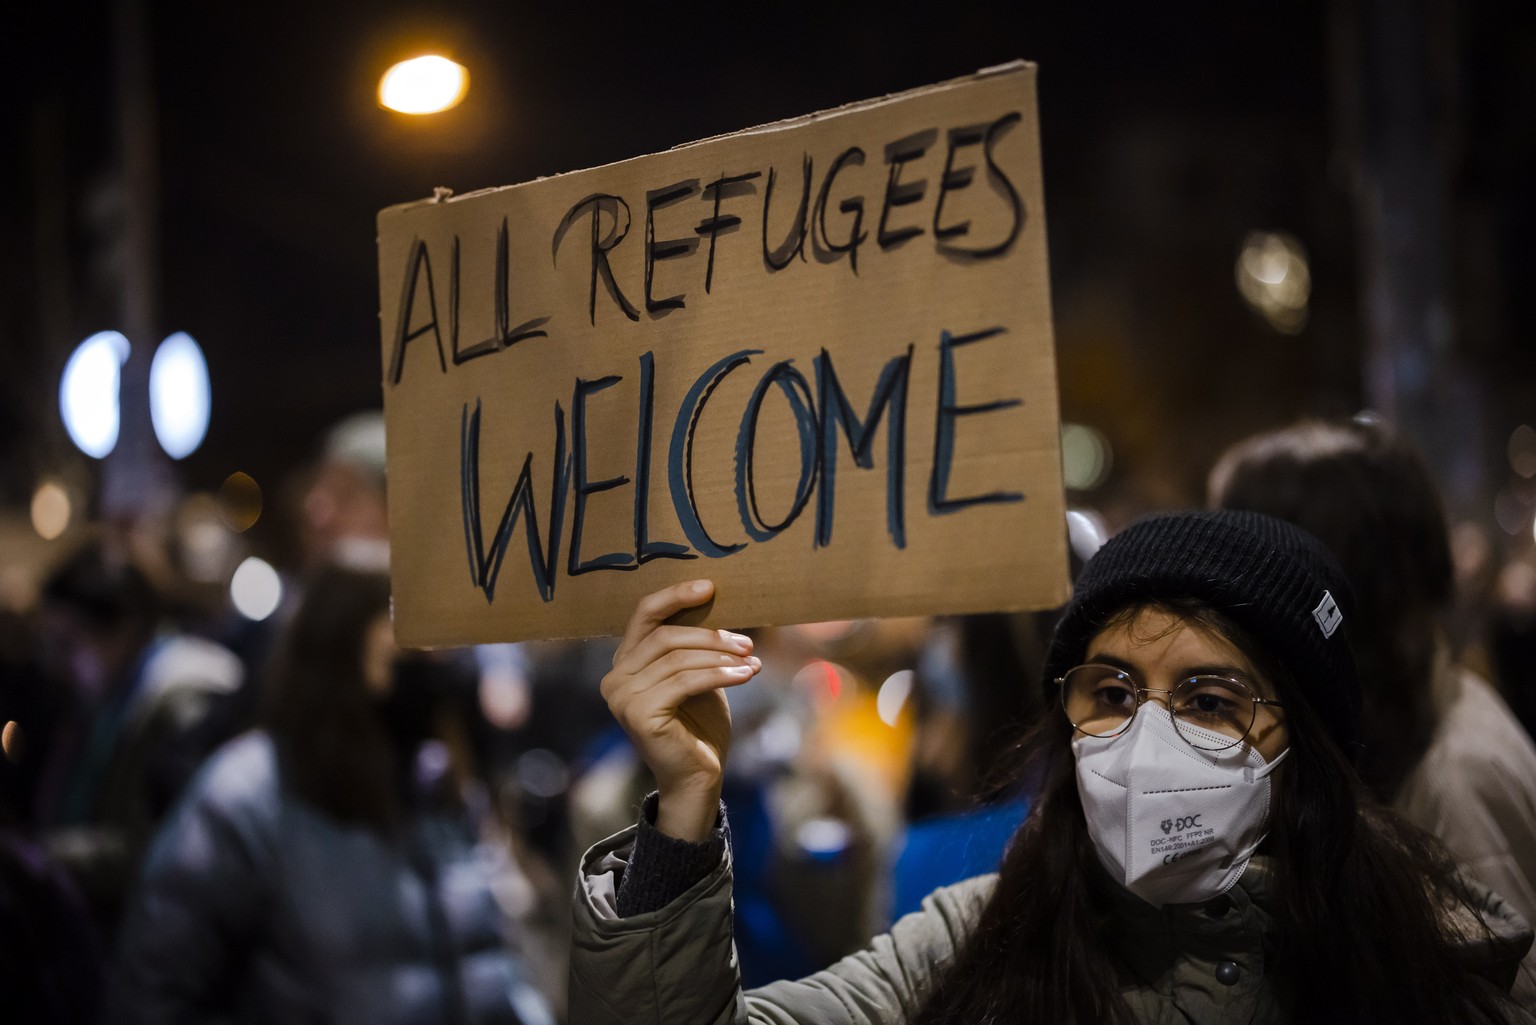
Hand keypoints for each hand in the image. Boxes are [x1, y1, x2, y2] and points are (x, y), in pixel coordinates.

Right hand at [601, 580, 759, 840]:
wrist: (697, 777)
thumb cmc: (699, 726)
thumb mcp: (698, 676)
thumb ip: (695, 646)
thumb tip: (718, 602)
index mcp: (625, 663)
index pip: (645, 615)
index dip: (675, 596)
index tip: (710, 586)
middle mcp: (615, 678)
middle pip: (665, 636)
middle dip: (710, 635)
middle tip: (747, 642)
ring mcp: (622, 697)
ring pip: (678, 658)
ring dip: (721, 656)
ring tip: (751, 661)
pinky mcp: (639, 714)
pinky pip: (684, 681)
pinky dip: (719, 674)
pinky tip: (745, 675)